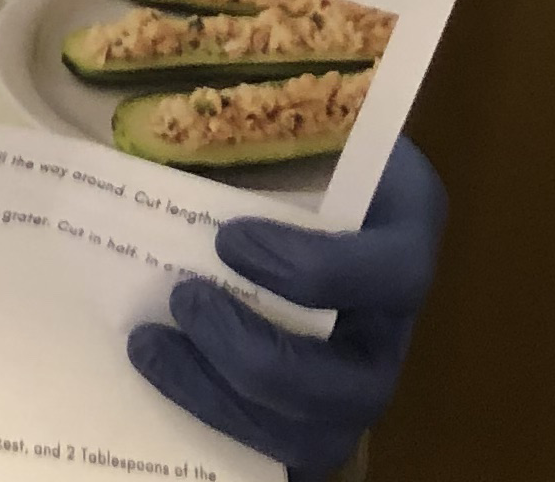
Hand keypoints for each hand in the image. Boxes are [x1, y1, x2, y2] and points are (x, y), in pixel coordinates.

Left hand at [124, 135, 445, 478]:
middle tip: (183, 302)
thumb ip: (262, 115)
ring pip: (318, 437)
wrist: (306, 172)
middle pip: (357, 385)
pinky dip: (216, 427)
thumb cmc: (296, 131)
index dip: (314, 272)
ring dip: (222, 401)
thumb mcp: (294, 107)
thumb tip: (174, 107)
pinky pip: (281, 454)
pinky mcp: (316, 414)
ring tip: (149, 345)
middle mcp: (393, 321)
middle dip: (258, 358)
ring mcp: (357, 376)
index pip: (393, 273)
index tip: (229, 240)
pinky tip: (159, 381)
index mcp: (405, 229)